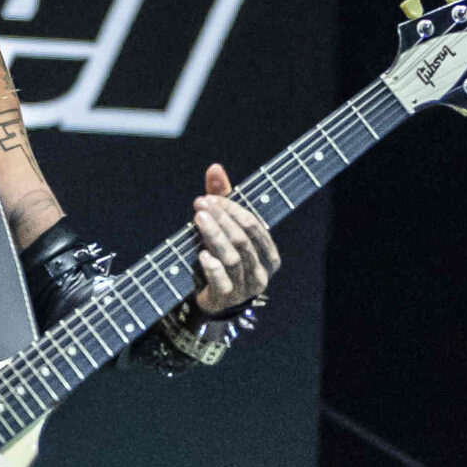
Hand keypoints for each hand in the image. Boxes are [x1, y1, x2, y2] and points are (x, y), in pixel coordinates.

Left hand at [192, 163, 279, 315]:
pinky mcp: (228, 298)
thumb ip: (222, 198)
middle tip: (200, 204)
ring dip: (214, 236)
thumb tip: (215, 167)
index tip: (208, 197)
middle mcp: (262, 270)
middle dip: (221, 219)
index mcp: (268, 252)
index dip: (232, 209)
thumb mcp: (224, 226)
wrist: (215, 299)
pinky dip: (212, 266)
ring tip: (198, 219)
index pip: (253, 225)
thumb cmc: (224, 256)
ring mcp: (246, 287)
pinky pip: (222, 281)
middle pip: (242, 239)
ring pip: (232, 257)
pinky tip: (202, 253)